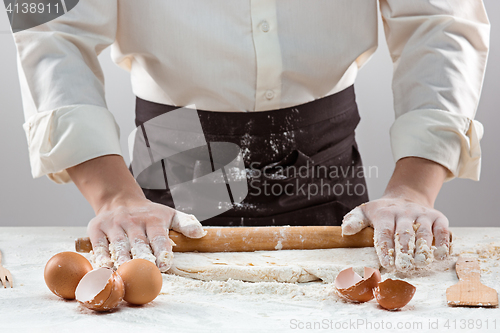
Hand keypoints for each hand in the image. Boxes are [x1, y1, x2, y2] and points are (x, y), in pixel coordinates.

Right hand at [88, 197, 205, 271]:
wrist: (120, 199)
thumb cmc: (149, 214)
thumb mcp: (170, 214)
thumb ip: (186, 224)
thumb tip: (201, 233)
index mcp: (153, 219)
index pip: (159, 236)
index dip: (161, 250)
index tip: (165, 264)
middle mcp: (133, 221)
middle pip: (138, 242)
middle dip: (142, 257)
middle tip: (145, 272)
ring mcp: (114, 224)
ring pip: (118, 244)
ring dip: (122, 259)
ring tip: (124, 274)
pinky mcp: (97, 228)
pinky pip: (98, 243)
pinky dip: (100, 256)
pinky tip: (104, 267)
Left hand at [342, 196, 449, 270]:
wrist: (406, 196)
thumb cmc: (382, 212)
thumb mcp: (364, 212)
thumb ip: (354, 221)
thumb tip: (345, 231)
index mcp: (384, 214)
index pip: (384, 232)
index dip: (386, 248)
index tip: (387, 264)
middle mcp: (404, 213)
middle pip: (404, 233)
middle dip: (404, 251)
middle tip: (404, 267)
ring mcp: (422, 214)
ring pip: (424, 232)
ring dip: (423, 248)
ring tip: (421, 263)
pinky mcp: (437, 217)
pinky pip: (442, 229)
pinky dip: (443, 242)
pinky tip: (441, 256)